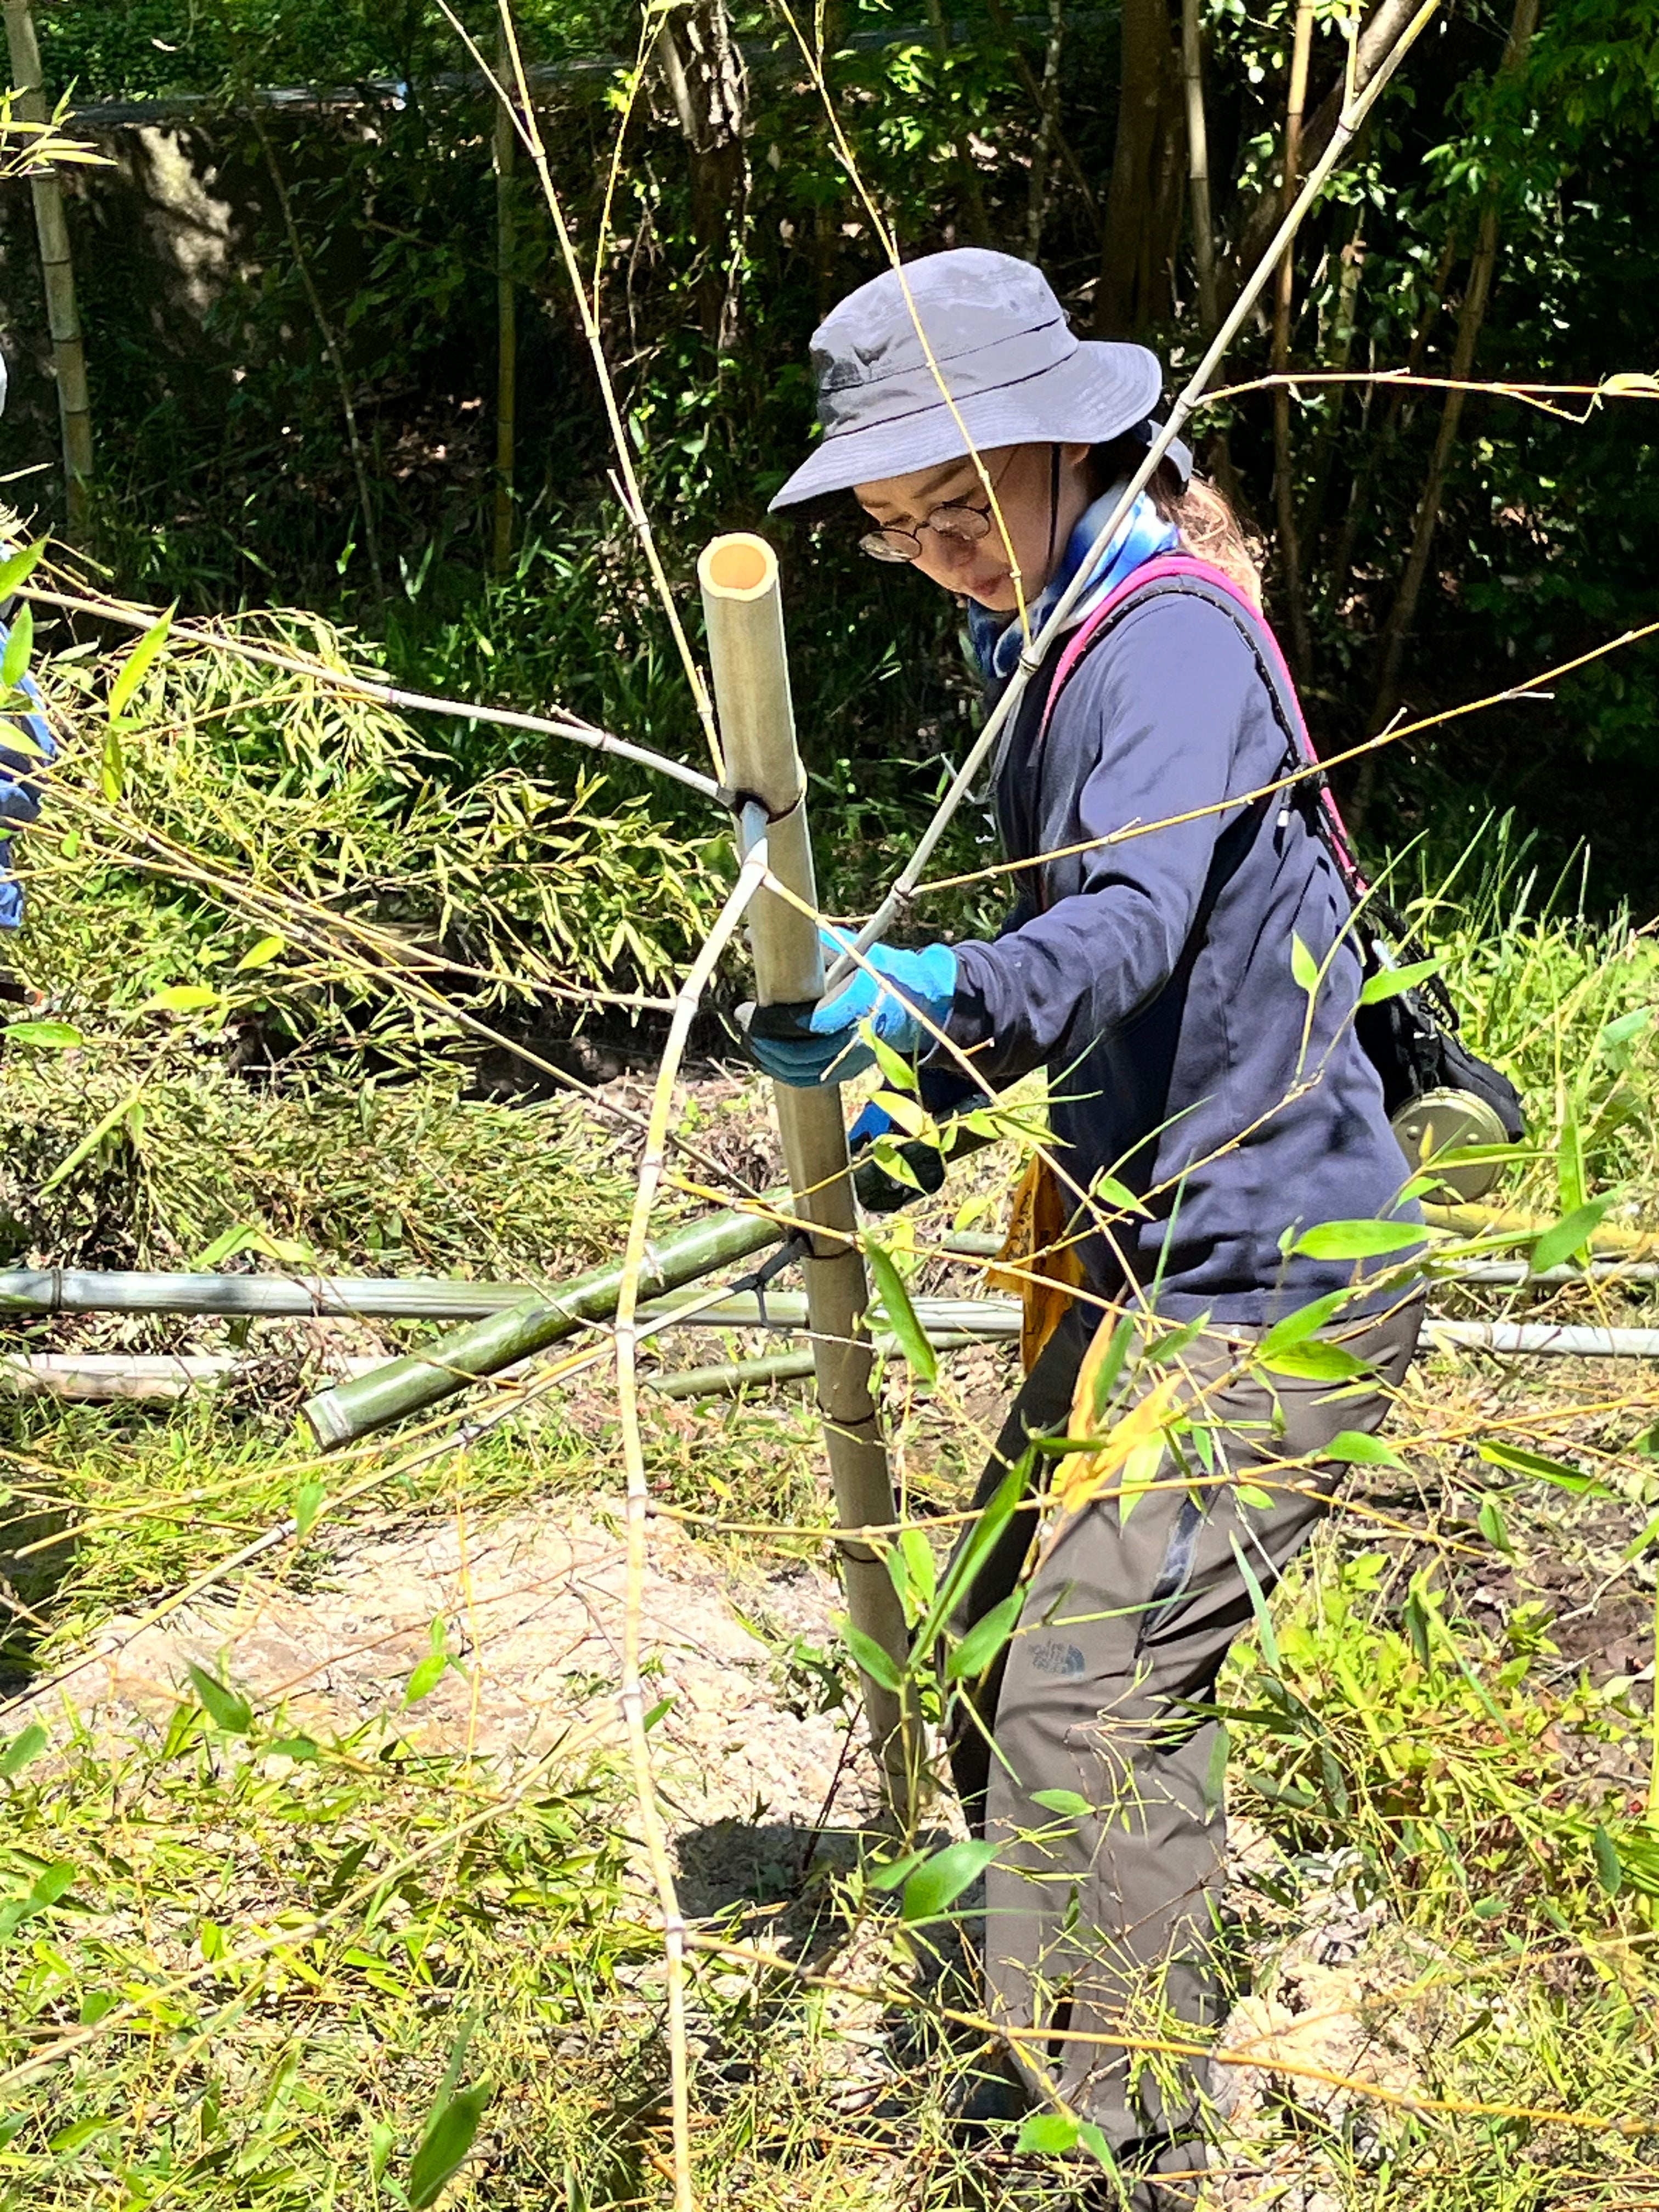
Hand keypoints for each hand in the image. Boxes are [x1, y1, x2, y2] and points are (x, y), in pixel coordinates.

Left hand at [744, 936, 957, 1087]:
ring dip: (769, 1058)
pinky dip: (782, 1071)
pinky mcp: (848, 1071)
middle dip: (765, 1040)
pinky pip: (809, 1079)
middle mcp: (859, 1036)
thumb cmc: (879, 969)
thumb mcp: (849, 950)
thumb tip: (753, 935)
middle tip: (743, 1019)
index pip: (812, 1022)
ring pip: (802, 1071)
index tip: (751, 1008)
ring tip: (748, 1037)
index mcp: (860, 1002)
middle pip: (802, 1052)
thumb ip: (809, 947)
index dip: (777, 1021)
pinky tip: (764, 1055)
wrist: (916, 1004)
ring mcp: (853, 1059)